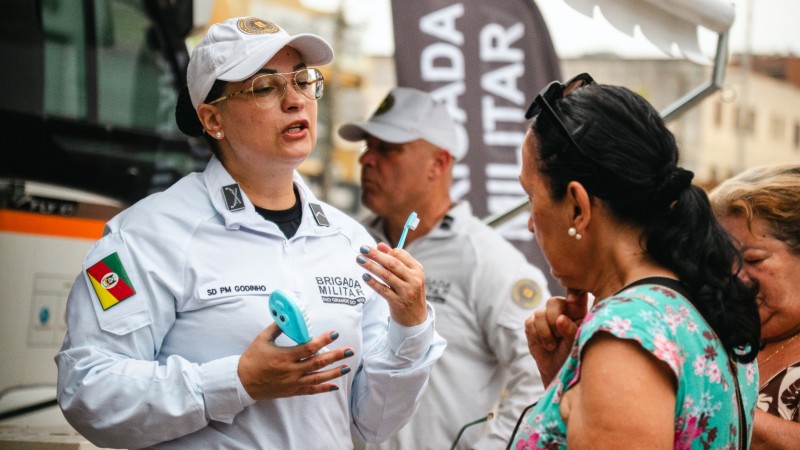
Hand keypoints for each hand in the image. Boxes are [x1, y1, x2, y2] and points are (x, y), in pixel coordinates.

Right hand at [237, 322, 353, 399]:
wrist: (242, 382)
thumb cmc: (252, 358)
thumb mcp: (262, 339)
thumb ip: (277, 327)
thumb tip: (288, 314)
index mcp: (284, 356)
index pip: (309, 347)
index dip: (323, 340)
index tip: (334, 334)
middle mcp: (291, 370)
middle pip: (318, 363)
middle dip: (335, 356)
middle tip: (349, 350)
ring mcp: (293, 382)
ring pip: (318, 377)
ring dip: (334, 372)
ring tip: (347, 366)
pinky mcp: (292, 391)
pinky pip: (311, 390)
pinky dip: (324, 388)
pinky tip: (335, 385)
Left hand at [357, 242, 427, 326]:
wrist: (416, 318)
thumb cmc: (409, 292)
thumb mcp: (407, 275)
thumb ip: (395, 259)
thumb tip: (380, 245)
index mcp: (417, 269)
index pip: (401, 254)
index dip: (385, 250)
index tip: (372, 248)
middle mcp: (413, 279)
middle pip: (392, 263)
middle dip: (376, 255)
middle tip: (362, 249)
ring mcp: (406, 291)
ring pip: (386, 275)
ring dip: (371, 266)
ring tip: (359, 260)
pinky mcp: (398, 302)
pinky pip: (383, 290)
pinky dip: (373, 282)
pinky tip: (364, 276)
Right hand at [525, 289, 588, 385]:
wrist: (557, 370)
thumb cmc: (573, 355)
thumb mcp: (576, 343)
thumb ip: (570, 330)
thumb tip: (560, 318)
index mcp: (577, 311)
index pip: (576, 294)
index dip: (573, 293)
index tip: (572, 302)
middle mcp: (561, 310)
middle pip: (553, 302)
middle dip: (554, 319)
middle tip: (559, 335)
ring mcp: (545, 316)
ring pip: (540, 313)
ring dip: (545, 332)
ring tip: (553, 345)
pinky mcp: (532, 323)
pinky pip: (530, 323)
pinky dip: (537, 336)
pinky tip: (545, 345)